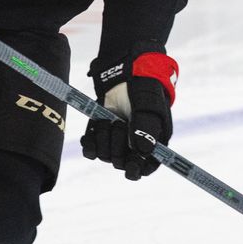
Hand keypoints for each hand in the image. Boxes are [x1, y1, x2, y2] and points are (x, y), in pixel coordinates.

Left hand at [81, 48, 176, 178]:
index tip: (130, 166)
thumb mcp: (148, 106)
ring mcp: (116, 142)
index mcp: (153, 142)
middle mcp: (134, 146)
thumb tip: (142, 152)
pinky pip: (90, 151)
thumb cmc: (143, 88)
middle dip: (117, 145)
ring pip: (104, 156)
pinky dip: (89, 142)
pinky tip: (90, 132)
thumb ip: (146, 128)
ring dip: (103, 137)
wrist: (123, 73)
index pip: (145, 167)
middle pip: (121, 163)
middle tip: (119, 123)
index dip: (137, 169)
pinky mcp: (100, 136)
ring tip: (107, 118)